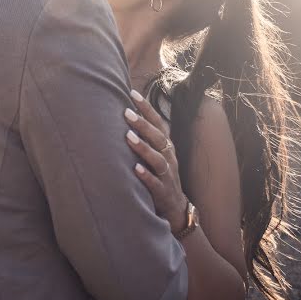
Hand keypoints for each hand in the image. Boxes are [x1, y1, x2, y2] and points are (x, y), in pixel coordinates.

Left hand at [124, 89, 188, 234]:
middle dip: (142, 124)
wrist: (175, 207)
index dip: (147, 107)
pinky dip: (146, 176)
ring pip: (157, 158)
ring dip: (143, 147)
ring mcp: (167, 174)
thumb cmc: (159, 174)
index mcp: (165, 145)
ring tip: (128, 137)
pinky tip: (135, 169)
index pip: (157, 122)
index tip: (132, 92)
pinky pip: (155, 183)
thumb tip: (125, 111)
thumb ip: (144, 136)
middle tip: (126, 112)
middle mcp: (168, 157)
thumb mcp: (155, 153)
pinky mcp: (163, 192)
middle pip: (157, 137)